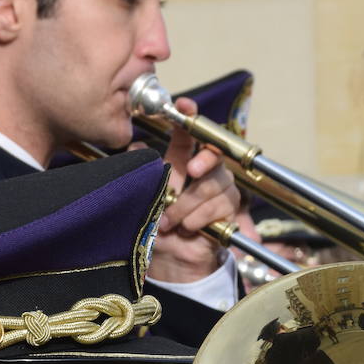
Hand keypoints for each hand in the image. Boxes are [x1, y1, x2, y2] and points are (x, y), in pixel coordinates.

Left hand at [143, 96, 240, 283]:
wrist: (171, 259)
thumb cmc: (158, 225)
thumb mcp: (144, 197)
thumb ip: (142, 171)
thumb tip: (134, 145)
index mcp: (184, 161)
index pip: (189, 133)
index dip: (189, 116)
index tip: (183, 105)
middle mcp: (205, 171)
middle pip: (214, 153)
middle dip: (204, 159)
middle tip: (192, 171)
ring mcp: (220, 189)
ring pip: (213, 184)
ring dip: (188, 205)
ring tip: (171, 222)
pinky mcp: (229, 209)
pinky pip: (219, 206)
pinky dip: (198, 218)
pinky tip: (187, 228)